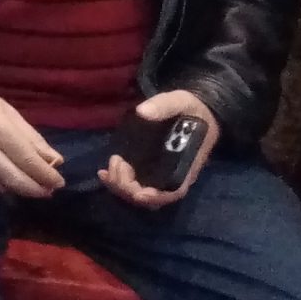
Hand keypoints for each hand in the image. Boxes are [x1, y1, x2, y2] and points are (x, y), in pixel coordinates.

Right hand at [0, 73, 64, 198]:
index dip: (48, 176)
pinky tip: (5, 179)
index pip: (30, 162)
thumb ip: (31, 137)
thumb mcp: (7, 110)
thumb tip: (55, 160)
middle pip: (17, 181)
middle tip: (48, 191)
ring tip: (30, 186)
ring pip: (1, 187)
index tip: (59, 182)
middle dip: (37, 190)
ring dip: (19, 190)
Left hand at [99, 89, 220, 209]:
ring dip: (121, 184)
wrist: (195, 110)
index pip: (175, 191)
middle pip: (152, 198)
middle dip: (129, 187)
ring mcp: (161, 173)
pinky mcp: (149, 168)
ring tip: (112, 163)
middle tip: (117, 163)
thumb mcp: (180, 101)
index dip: (157, 197)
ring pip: (140, 193)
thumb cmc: (190, 108)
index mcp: (186, 163)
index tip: (138, 193)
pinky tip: (104, 172)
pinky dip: (117, 181)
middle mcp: (174, 174)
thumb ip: (163, 106)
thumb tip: (142, 111)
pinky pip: (134, 184)